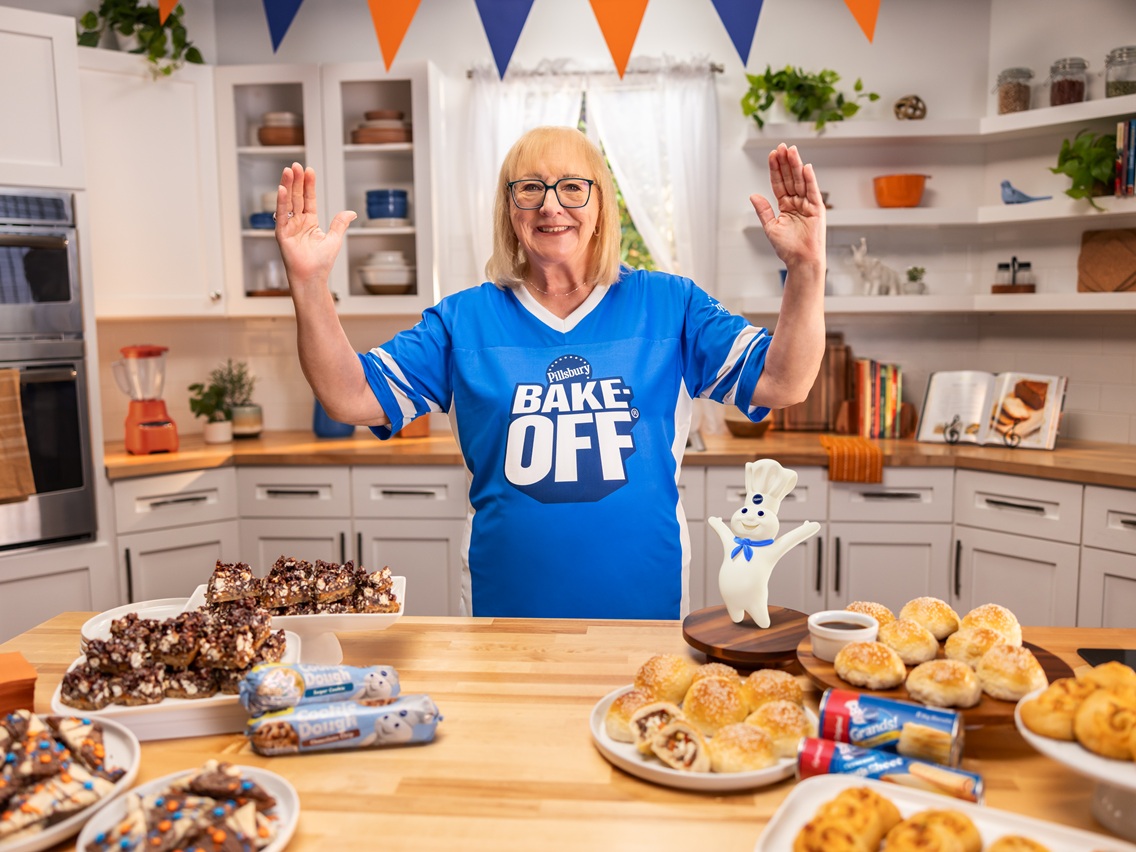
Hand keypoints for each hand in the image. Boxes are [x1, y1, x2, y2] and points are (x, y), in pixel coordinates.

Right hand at [274, 163, 356, 292]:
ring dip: (288, 186)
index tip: (309, 170)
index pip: (308, 199)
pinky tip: (282, 189)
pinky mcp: (282, 234)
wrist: (313, 277)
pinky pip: (282, 215)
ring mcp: (289, 227)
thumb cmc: (322, 262)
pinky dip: (282, 202)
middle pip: (297, 197)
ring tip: (289, 171)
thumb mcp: (334, 238)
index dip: (309, 185)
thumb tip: (351, 212)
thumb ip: (340, 223)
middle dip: (297, 181)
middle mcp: (298, 222)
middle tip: (296, 165)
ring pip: (289, 202)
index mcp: (309, 222)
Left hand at [748, 144, 824, 270]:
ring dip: (796, 165)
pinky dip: (810, 179)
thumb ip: (763, 210)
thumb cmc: (787, 248)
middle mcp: (797, 202)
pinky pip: (813, 191)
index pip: (779, 183)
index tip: (772, 155)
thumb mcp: (770, 227)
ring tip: (791, 150)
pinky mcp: (817, 210)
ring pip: (801, 181)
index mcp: (786, 206)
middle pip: (790, 178)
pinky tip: (805, 167)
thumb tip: (753, 195)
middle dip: (785, 162)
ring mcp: (808, 205)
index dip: (775, 169)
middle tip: (781, 146)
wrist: (801, 261)